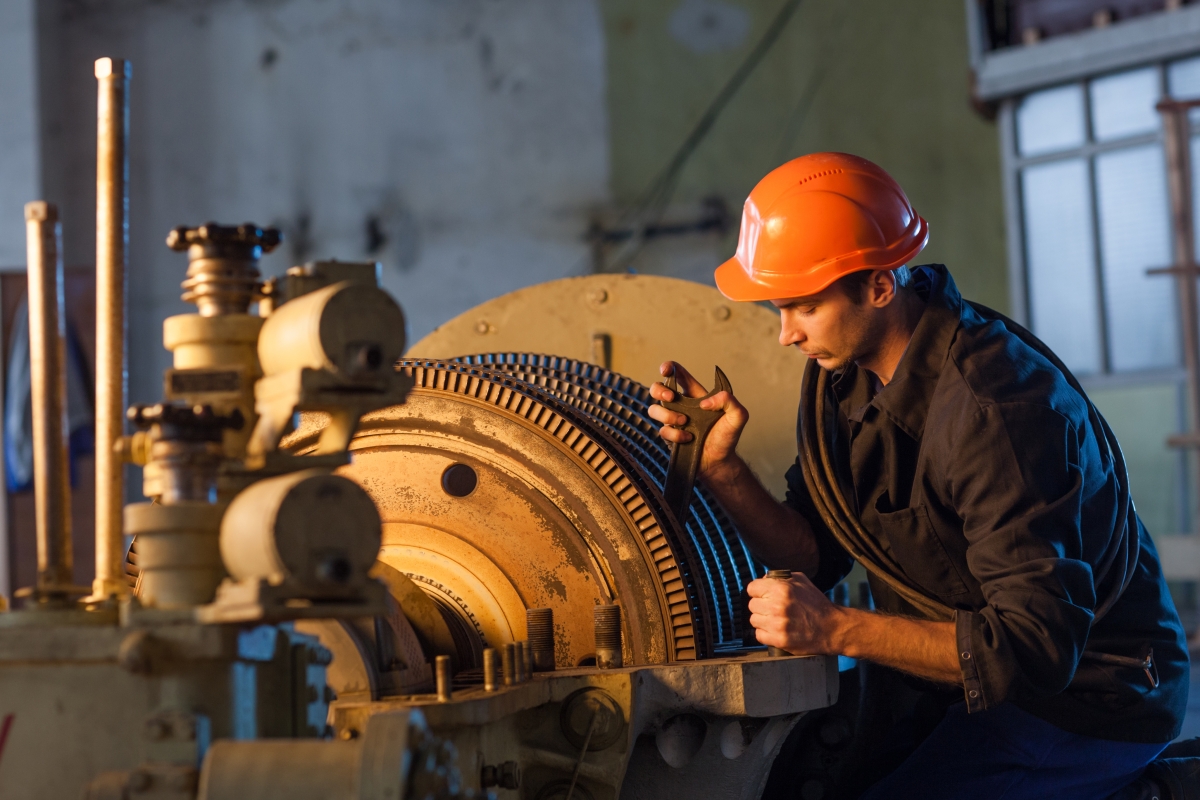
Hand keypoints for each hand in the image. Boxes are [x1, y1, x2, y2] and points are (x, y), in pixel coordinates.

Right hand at [647, 361, 749, 484]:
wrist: (719, 461)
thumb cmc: (727, 437)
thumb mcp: (738, 415)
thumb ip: (729, 400)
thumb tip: (705, 402)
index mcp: (695, 395)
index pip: (678, 374)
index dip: (669, 367)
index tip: (666, 370)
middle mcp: (681, 405)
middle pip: (656, 388)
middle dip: (659, 390)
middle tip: (671, 398)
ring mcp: (672, 420)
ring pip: (654, 409)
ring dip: (668, 415)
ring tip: (684, 422)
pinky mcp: (669, 436)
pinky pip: (662, 431)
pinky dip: (676, 434)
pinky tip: (688, 438)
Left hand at [746, 572, 845, 655]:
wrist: (832, 628)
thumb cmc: (817, 604)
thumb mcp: (801, 581)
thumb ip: (780, 577)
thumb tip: (763, 579)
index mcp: (781, 588)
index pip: (752, 588)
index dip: (758, 591)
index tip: (763, 596)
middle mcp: (777, 605)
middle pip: (752, 605)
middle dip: (762, 606)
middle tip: (773, 609)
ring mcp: (777, 624)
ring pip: (754, 620)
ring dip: (763, 620)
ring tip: (776, 620)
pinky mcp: (779, 640)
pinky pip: (759, 635)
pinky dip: (765, 634)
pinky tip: (776, 630)